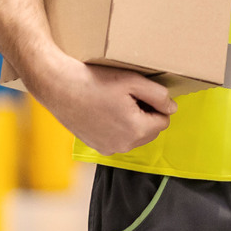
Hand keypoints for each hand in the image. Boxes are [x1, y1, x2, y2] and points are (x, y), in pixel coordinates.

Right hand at [27, 46, 178, 155]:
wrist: (59, 87)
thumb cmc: (94, 81)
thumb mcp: (133, 81)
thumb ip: (158, 96)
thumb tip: (171, 108)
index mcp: (136, 131)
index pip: (164, 120)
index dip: (155, 103)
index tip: (139, 92)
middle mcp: (124, 146)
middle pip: (150, 130)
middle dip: (145, 113)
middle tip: (126, 95)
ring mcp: (108, 148)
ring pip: (134, 135)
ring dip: (131, 120)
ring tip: (114, 101)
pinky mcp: (96, 146)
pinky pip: (118, 138)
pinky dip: (116, 126)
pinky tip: (103, 110)